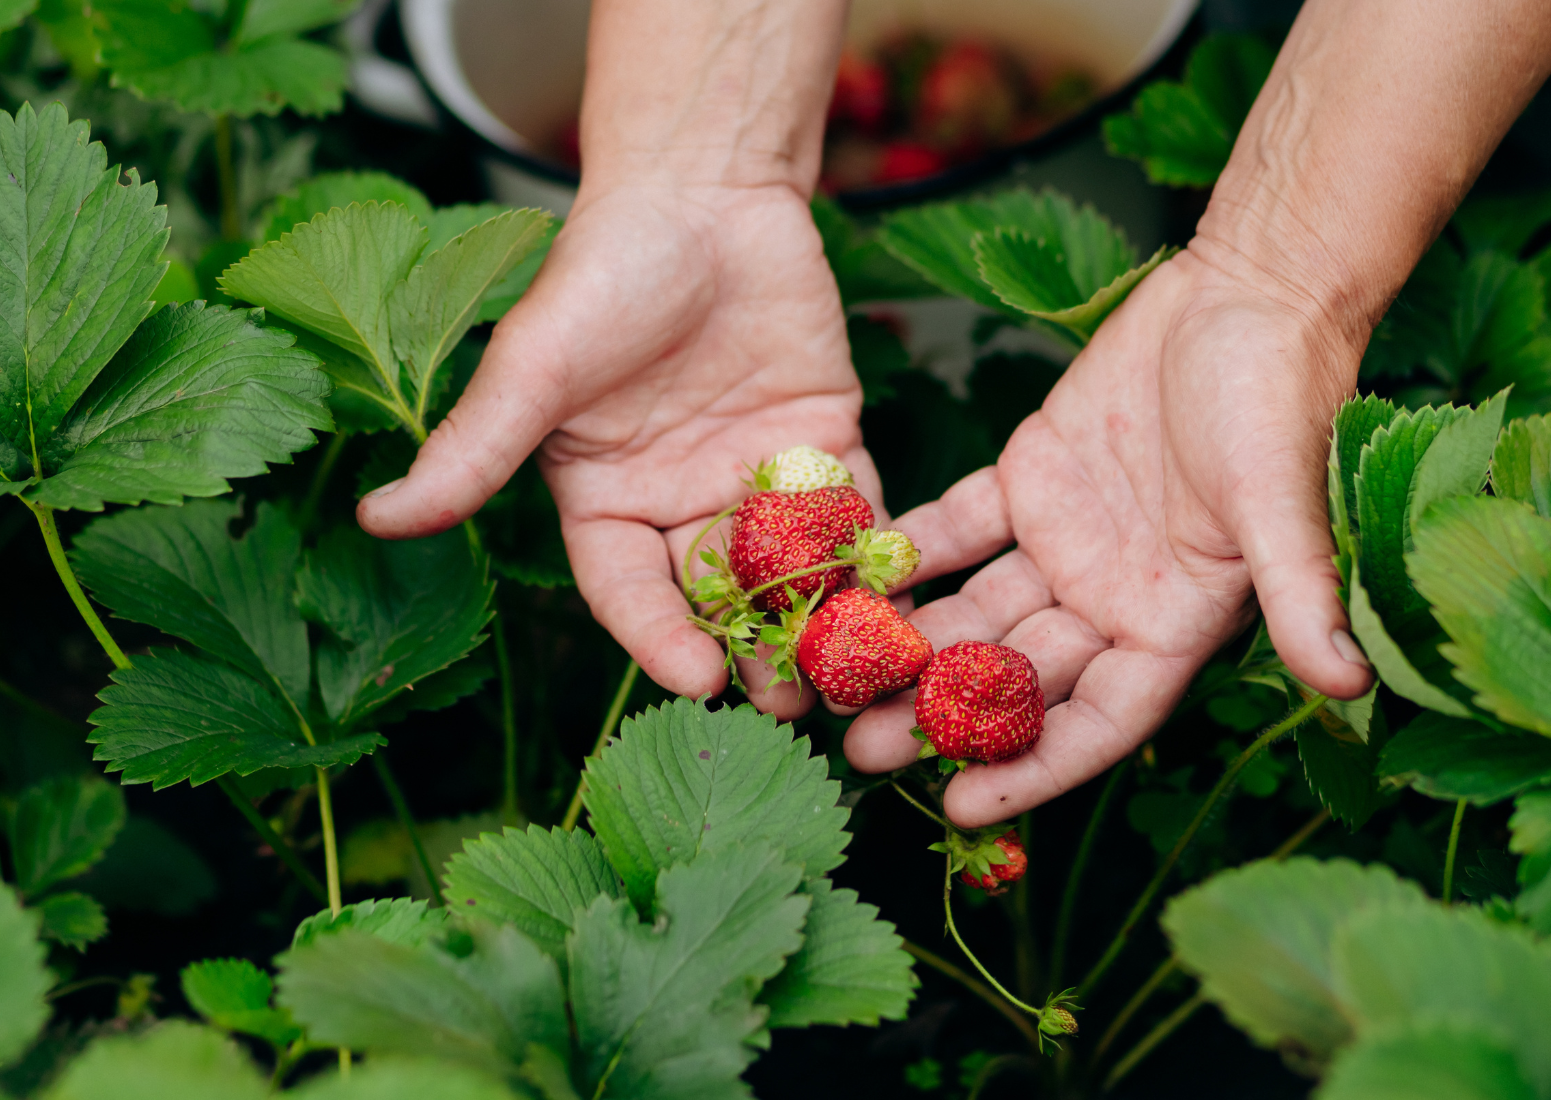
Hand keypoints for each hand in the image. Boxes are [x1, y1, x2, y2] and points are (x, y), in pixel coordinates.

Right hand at [357, 179, 883, 711]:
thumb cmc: (603, 271)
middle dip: (749, 648)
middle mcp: (678, 503)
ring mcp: (753, 478)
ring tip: (848, 666)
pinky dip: (871, 547)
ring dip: (817, 617)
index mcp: (605, 501)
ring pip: (787, 568)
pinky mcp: (821, 444)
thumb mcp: (533, 366)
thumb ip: (475, 448)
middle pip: (714, 596)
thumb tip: (376, 519)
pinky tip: (895, 588)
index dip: (657, 637)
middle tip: (789, 700)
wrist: (704, 192)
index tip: (695, 678)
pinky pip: (850, 507)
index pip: (628, 589)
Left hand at [843, 249, 1374, 826]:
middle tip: (861, 748)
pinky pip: (959, 528)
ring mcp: (1065, 544)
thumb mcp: (1282, 501)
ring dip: (909, 641)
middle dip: (940, 714)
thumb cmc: (1279, 397)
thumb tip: (1351, 684)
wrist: (1247, 292)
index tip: (960, 809)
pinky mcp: (1028, 483)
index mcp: (1172, 625)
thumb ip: (1300, 591)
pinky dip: (912, 550)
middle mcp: (1111, 600)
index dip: (1033, 767)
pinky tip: (853, 576)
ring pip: (977, 609)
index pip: (1096, 721)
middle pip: (1016, 674)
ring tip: (831, 676)